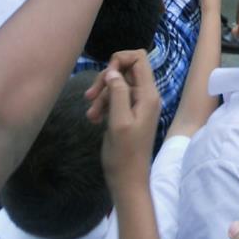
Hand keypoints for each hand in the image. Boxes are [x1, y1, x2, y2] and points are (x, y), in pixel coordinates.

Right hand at [87, 50, 160, 196]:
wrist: (128, 180)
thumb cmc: (124, 154)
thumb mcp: (118, 121)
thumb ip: (117, 93)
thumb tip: (113, 71)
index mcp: (148, 94)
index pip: (139, 58)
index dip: (120, 60)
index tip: (106, 77)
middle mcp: (146, 95)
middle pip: (126, 70)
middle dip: (106, 80)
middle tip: (91, 96)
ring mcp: (138, 104)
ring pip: (118, 85)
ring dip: (102, 95)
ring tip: (91, 115)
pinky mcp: (130, 113)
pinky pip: (116, 98)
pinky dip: (104, 104)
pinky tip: (94, 119)